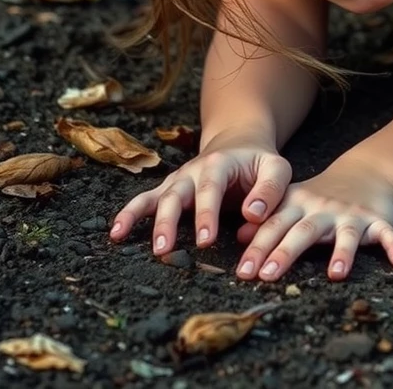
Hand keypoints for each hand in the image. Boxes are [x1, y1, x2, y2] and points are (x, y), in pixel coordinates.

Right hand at [108, 127, 291, 255]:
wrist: (239, 142)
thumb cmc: (260, 161)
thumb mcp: (276, 168)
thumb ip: (270, 190)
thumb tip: (253, 215)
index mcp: (220, 163)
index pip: (211, 188)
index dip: (206, 214)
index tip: (206, 241)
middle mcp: (193, 170)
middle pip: (176, 194)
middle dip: (169, 221)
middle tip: (165, 249)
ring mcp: (178, 180)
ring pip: (156, 197)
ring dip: (140, 217)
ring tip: (123, 237)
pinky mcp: (170, 190)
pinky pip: (145, 200)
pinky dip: (129, 213)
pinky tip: (116, 232)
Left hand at [232, 156, 392, 281]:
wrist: (368, 172)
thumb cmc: (323, 196)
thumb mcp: (294, 202)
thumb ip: (270, 221)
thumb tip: (239, 238)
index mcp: (300, 206)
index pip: (276, 226)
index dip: (259, 248)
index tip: (243, 272)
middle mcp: (324, 210)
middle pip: (304, 231)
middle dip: (285, 252)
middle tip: (267, 276)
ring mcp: (352, 215)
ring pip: (346, 234)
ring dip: (342, 253)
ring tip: (337, 275)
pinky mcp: (378, 220)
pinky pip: (387, 234)